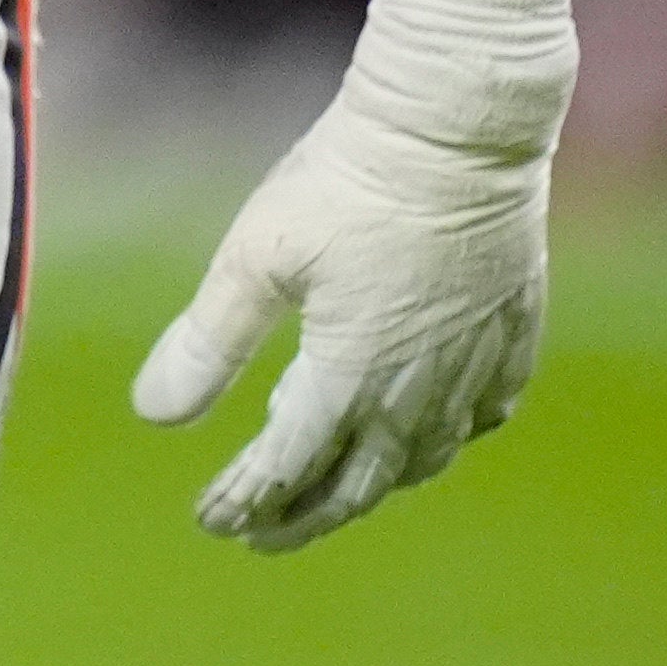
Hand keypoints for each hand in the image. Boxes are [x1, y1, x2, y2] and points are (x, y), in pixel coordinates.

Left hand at [133, 0, 572, 550]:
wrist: (458, 130)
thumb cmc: (346, 182)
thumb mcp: (257, 257)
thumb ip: (208, 342)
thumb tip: (153, 414)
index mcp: (351, 378)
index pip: (289, 467)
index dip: (246, 500)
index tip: (210, 520)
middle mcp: (419, 391)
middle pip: (357, 485)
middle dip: (301, 519)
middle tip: (256, 535)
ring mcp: (475, 367)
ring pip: (423, 459)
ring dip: (370, 485)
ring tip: (332, 489)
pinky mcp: (513, 335)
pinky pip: (483, 417)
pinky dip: (445, 441)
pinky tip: (430, 434)